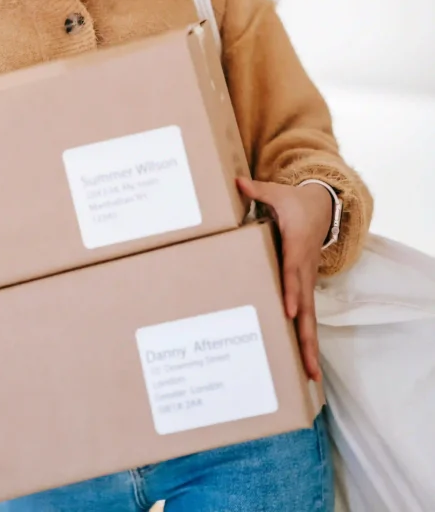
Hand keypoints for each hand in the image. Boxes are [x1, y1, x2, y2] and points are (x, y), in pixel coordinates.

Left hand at [236, 177, 331, 381]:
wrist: (321, 206)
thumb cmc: (295, 202)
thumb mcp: (277, 193)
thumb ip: (257, 191)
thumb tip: (237, 182)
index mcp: (296, 248)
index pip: (293, 273)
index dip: (291, 291)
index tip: (289, 310)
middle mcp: (304, 270)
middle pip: (307, 308)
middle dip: (306, 337)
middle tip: (308, 366)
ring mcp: (307, 281)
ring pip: (310, 318)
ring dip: (309, 346)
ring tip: (310, 376)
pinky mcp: (305, 287)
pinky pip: (307, 316)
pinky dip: (306, 337)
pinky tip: (304, 361)